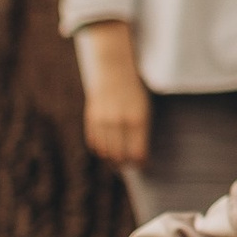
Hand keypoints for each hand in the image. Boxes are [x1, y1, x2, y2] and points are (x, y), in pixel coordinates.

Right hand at [75, 21, 151, 169]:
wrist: (114, 70)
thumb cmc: (134, 92)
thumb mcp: (144, 109)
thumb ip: (141, 132)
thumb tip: (139, 156)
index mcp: (138, 120)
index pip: (138, 153)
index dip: (141, 163)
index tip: (144, 165)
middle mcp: (120, 121)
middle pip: (121, 156)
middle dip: (126, 165)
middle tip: (130, 165)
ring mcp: (104, 120)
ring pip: (106, 152)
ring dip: (112, 160)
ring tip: (119, 161)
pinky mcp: (92, 117)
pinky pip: (94, 142)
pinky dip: (100, 150)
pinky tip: (107, 150)